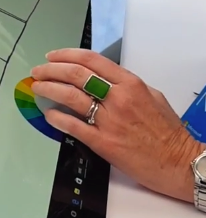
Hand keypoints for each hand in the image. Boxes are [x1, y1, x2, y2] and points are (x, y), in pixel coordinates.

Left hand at [30, 48, 203, 202]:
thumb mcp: (152, 96)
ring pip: (70, 97)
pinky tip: (48, 114)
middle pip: (76, 74)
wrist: (178, 162)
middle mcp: (118, 98)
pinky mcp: (103, 142)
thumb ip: (124, 85)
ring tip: (38, 87)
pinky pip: (73, 126)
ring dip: (48, 89)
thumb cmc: (167, 132)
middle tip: (39, 71)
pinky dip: (56, 118)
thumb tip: (100, 78)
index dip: (66, 55)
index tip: (52, 57)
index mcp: (130, 84)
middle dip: (51, 70)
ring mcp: (109, 120)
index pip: (91, 60)